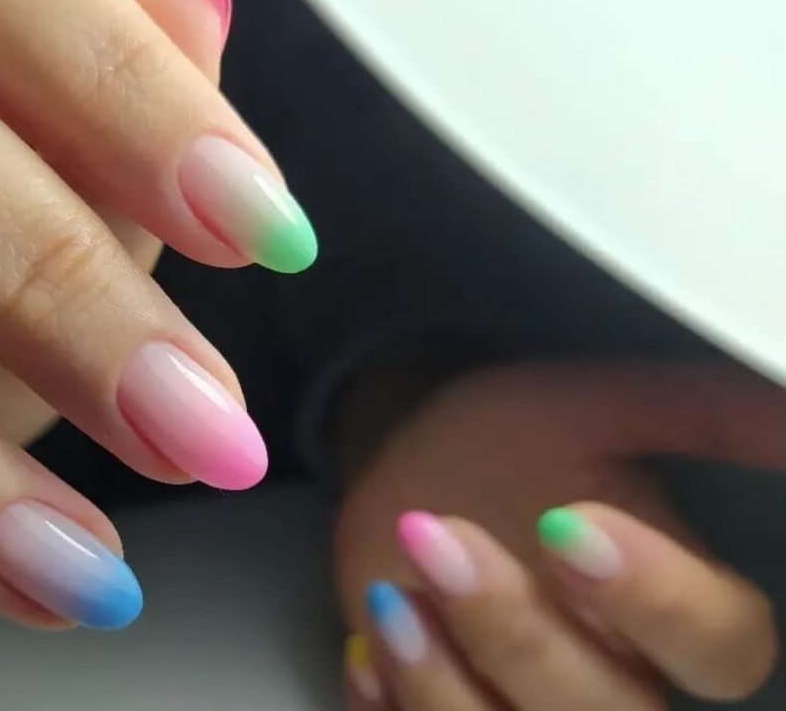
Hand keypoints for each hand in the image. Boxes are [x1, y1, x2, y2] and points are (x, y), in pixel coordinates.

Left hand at [336, 363, 780, 707]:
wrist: (411, 456)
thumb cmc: (513, 433)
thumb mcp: (597, 404)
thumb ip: (702, 412)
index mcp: (675, 611)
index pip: (719, 650)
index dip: (656, 599)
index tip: (565, 522)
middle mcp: (615, 679)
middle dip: (517, 635)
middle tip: (438, 537)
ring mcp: (528, 706)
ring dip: (444, 687)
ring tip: (393, 601)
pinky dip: (394, 710)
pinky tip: (365, 654)